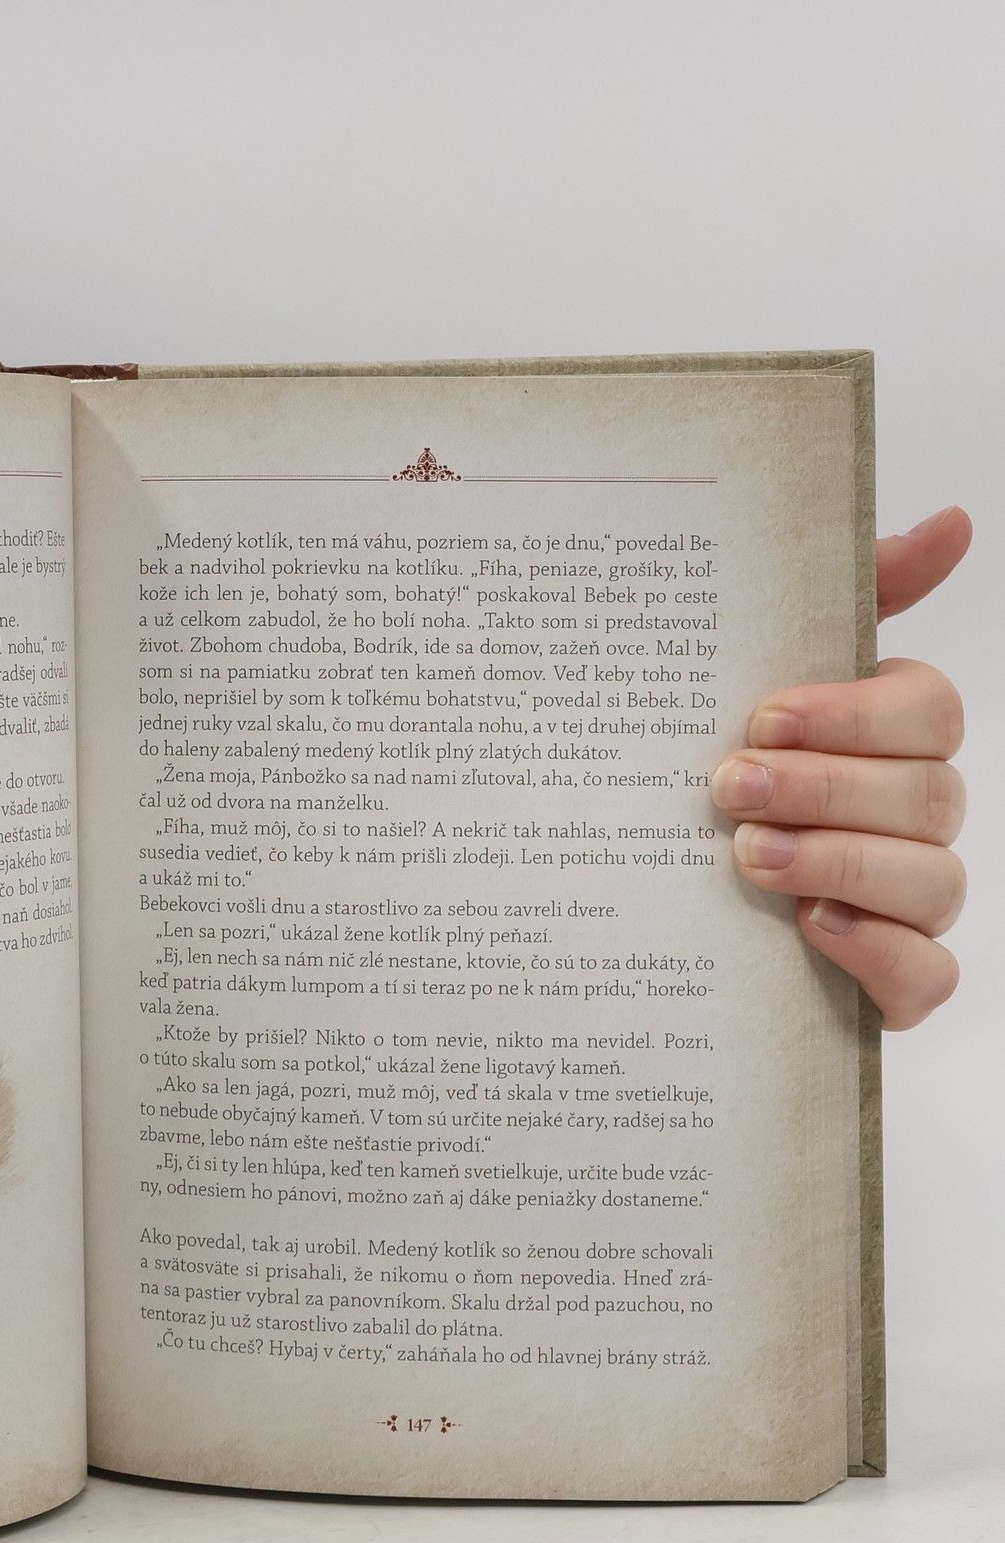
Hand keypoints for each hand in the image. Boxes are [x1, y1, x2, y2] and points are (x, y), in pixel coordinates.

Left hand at [712, 506, 969, 1028]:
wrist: (628, 902)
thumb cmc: (708, 778)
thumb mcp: (742, 681)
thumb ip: (843, 600)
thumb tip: (950, 525)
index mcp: (886, 740)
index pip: (927, 709)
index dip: (854, 714)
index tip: (760, 717)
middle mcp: (909, 817)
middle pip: (928, 793)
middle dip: (827, 788)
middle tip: (728, 789)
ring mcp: (905, 901)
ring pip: (936, 881)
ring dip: (842, 863)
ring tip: (747, 857)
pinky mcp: (888, 979)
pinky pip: (927, 975)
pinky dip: (878, 952)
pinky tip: (813, 927)